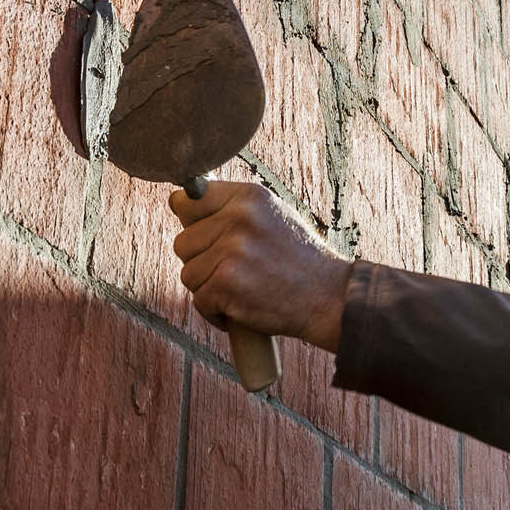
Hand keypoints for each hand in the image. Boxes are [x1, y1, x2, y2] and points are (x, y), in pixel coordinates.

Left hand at [169, 182, 350, 351]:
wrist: (330, 299)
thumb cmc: (299, 262)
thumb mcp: (270, 217)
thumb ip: (231, 209)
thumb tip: (179, 204)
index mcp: (247, 196)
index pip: (187, 200)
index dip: (191, 223)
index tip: (206, 238)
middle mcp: (238, 217)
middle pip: (183, 243)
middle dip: (202, 263)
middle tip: (235, 272)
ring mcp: (232, 250)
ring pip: (188, 273)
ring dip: (208, 289)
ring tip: (241, 290)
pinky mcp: (226, 283)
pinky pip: (199, 300)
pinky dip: (215, 313)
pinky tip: (240, 309)